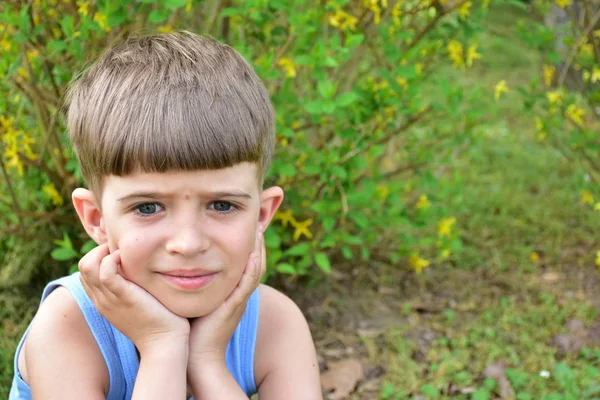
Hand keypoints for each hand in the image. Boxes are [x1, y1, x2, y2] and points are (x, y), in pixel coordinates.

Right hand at [78, 244, 189, 355]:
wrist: (165, 344)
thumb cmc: (160, 322)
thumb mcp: (141, 302)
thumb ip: (135, 288)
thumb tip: (144, 270)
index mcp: (105, 301)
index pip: (87, 273)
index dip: (100, 256)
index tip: (121, 251)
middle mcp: (102, 299)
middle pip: (83, 266)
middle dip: (100, 250)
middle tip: (123, 249)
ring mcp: (110, 298)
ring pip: (87, 266)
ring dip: (104, 252)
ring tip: (124, 253)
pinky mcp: (123, 297)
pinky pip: (105, 272)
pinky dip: (112, 259)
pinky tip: (128, 259)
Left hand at [187, 227, 265, 372]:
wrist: (195, 358)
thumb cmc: (190, 331)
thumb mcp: (195, 301)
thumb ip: (192, 284)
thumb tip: (178, 266)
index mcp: (231, 291)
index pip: (244, 262)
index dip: (248, 243)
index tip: (247, 224)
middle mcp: (239, 293)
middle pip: (255, 262)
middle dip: (257, 241)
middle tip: (259, 220)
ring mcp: (239, 300)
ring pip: (255, 269)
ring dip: (259, 250)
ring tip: (259, 229)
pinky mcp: (234, 307)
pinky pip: (248, 284)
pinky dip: (252, 268)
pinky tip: (252, 253)